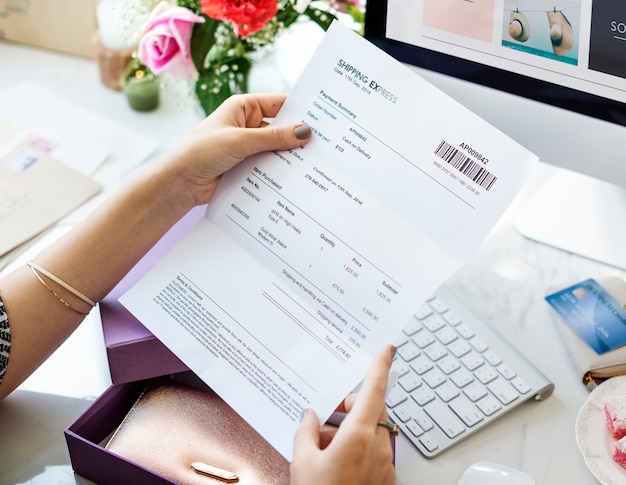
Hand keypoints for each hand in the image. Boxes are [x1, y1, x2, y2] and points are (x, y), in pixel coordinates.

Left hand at [153, 93, 311, 207]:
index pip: (279, 104)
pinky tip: (297, 180)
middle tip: (325, 146)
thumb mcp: (239, 141)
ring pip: (277, 150)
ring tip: (316, 166)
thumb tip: (304, 132)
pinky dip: (280, 173)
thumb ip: (273, 138)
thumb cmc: (200, 152)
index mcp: (244, 108)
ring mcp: (247, 148)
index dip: (301, 111)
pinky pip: (269, 168)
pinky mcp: (247, 168)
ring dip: (290, 158)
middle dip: (298, 138)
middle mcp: (247, 125)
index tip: (324, 120)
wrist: (178, 183)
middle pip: (281, 129)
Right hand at [291, 344, 396, 484]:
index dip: (381, 365)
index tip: (387, 348)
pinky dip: (357, 448)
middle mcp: (377, 447)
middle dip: (349, 406)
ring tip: (323, 446)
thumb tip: (310, 416)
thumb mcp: (302, 462)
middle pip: (370, 410)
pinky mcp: (385, 478)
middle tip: (326, 414)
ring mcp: (384, 464)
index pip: (374, 390)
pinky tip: (335, 462)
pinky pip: (373, 451)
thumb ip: (306, 431)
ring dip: (351, 430)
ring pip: (371, 431)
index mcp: (358, 436)